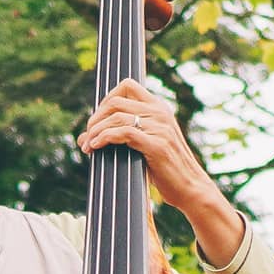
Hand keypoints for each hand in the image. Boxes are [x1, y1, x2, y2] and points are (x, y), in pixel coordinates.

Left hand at [79, 75, 244, 267]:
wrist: (190, 187)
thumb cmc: (165, 169)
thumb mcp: (145, 144)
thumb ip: (123, 134)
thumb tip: (84, 135)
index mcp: (158, 108)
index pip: (127, 85)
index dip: (105, 99)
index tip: (96, 120)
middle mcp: (160, 113)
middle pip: (116, 102)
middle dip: (95, 118)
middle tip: (87, 135)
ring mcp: (160, 127)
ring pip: (116, 117)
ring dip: (95, 131)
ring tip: (87, 146)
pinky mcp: (157, 144)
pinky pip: (123, 133)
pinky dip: (104, 138)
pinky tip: (96, 147)